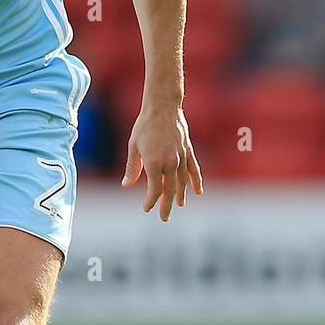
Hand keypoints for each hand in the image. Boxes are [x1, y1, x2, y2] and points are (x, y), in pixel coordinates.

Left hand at [122, 103, 202, 220]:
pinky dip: (196, 181)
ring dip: (180, 195)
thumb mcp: (133, 147)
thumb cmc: (144, 126)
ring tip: (179, 205)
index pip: (155, 189)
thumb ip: (132, 168)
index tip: (146, 208)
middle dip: (166, 204)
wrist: (162, 107)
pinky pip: (193, 169)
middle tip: (164, 217)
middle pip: (170, 190)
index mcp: (154, 163)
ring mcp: (181, 157)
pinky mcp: (188, 150)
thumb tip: (126, 185)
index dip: (151, 201)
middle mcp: (170, 162)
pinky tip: (198, 191)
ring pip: (182, 181)